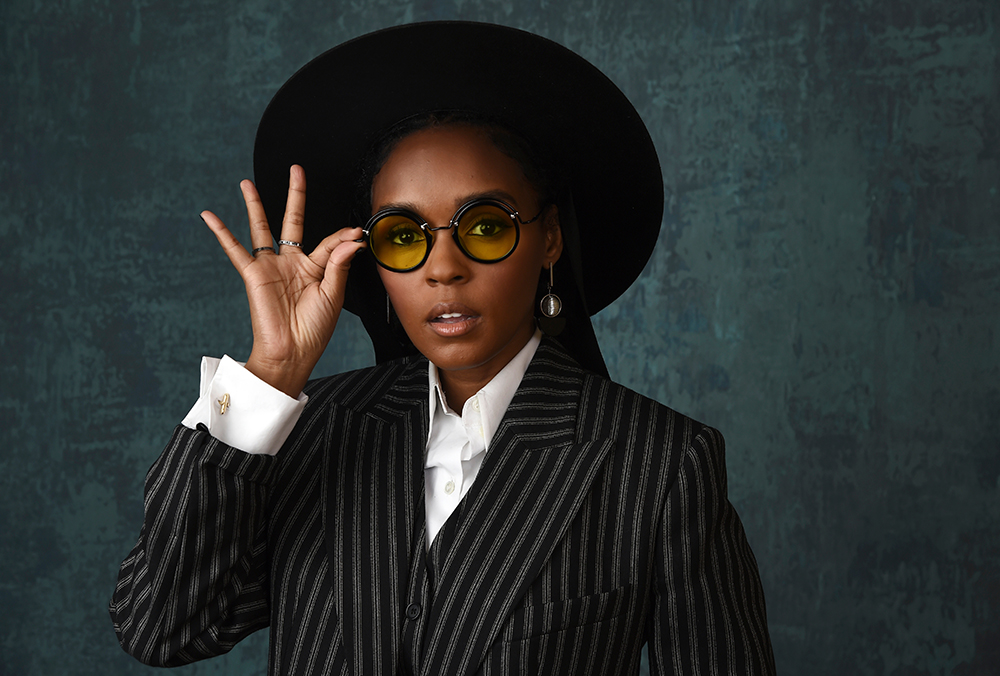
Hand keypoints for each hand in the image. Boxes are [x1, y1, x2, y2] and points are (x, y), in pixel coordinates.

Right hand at [201, 165, 365, 396]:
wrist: (292, 353)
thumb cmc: (314, 330)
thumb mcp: (333, 295)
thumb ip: (339, 264)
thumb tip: (352, 239)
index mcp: (316, 269)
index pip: (330, 243)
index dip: (344, 237)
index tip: (357, 232)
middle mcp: (292, 263)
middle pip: (292, 221)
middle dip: (295, 195)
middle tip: (296, 170)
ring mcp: (272, 267)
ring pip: (262, 228)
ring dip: (255, 205)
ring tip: (247, 184)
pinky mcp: (254, 275)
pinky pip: (235, 250)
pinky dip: (221, 233)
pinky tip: (210, 216)